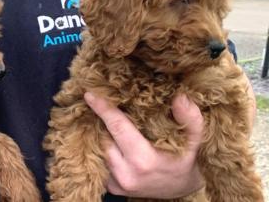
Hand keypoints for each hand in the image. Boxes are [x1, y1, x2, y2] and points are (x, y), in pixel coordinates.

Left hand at [84, 92, 203, 198]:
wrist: (181, 192)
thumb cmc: (185, 162)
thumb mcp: (194, 140)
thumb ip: (190, 119)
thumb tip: (180, 97)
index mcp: (144, 160)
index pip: (117, 127)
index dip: (103, 109)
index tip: (90, 94)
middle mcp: (125, 173)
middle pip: (104, 138)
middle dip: (101, 121)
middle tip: (101, 103)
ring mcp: (116, 183)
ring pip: (100, 150)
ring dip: (102, 134)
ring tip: (106, 121)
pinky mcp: (112, 188)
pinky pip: (101, 162)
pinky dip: (104, 149)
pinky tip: (110, 139)